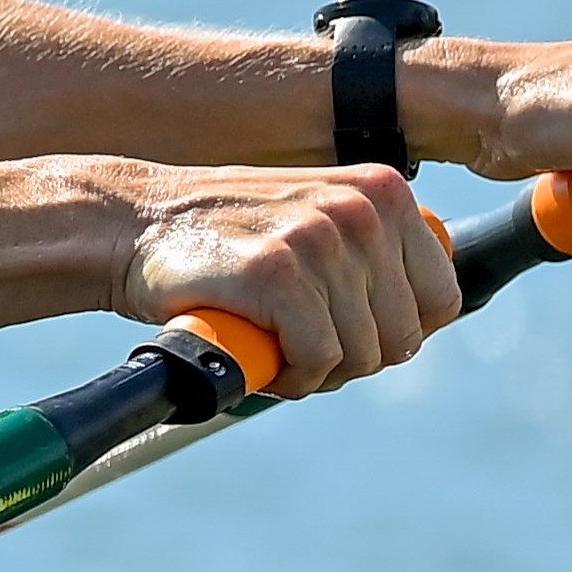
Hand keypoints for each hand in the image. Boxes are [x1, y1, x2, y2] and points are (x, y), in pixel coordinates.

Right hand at [113, 163, 462, 393]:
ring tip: (280, 355)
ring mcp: (320, 238)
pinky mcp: (277, 274)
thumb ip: (371, 249)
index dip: (397, 334)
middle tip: (306, 354)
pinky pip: (319, 358)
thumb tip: (425, 319)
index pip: (441, 296)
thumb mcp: (317, 219)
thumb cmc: (224, 238)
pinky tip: (266, 363)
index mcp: (386, 191)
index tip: (351, 337)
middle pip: (405, 334)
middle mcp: (362, 209)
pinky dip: (293, 379)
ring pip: (363, 352)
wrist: (131, 224)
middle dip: (357, 360)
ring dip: (321, 374)